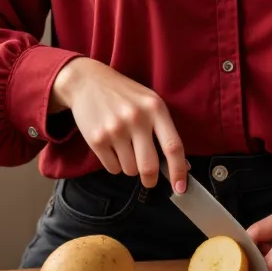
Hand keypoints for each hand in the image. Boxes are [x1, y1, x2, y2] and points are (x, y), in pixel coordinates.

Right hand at [49, 57, 187, 192]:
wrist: (88, 82)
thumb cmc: (125, 95)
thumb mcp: (149, 102)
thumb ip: (165, 130)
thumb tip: (183, 166)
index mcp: (155, 108)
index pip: (173, 146)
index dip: (179, 170)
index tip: (181, 188)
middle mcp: (136, 118)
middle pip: (149, 166)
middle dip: (150, 179)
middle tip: (149, 179)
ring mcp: (115, 129)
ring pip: (130, 170)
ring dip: (130, 167)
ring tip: (125, 147)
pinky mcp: (97, 139)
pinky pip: (112, 168)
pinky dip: (115, 164)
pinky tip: (112, 146)